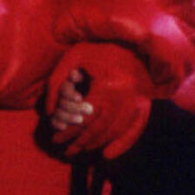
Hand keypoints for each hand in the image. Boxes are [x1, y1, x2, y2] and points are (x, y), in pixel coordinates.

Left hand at [44, 43, 152, 158]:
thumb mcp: (72, 58)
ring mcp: (139, 102)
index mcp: (108, 87)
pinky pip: (136, 129)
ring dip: (97, 144)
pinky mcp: (145, 103)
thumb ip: (56, 82)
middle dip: (81, 142)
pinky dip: (123, 144)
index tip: (55, 138)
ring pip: (116, 132)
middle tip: (65, 150)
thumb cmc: (97, 47)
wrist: (130, 39)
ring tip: (79, 149)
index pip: (85, 119)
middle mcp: (126, 98)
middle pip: (100, 129)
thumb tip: (49, 112)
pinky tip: (108, 155)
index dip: (69, 131)